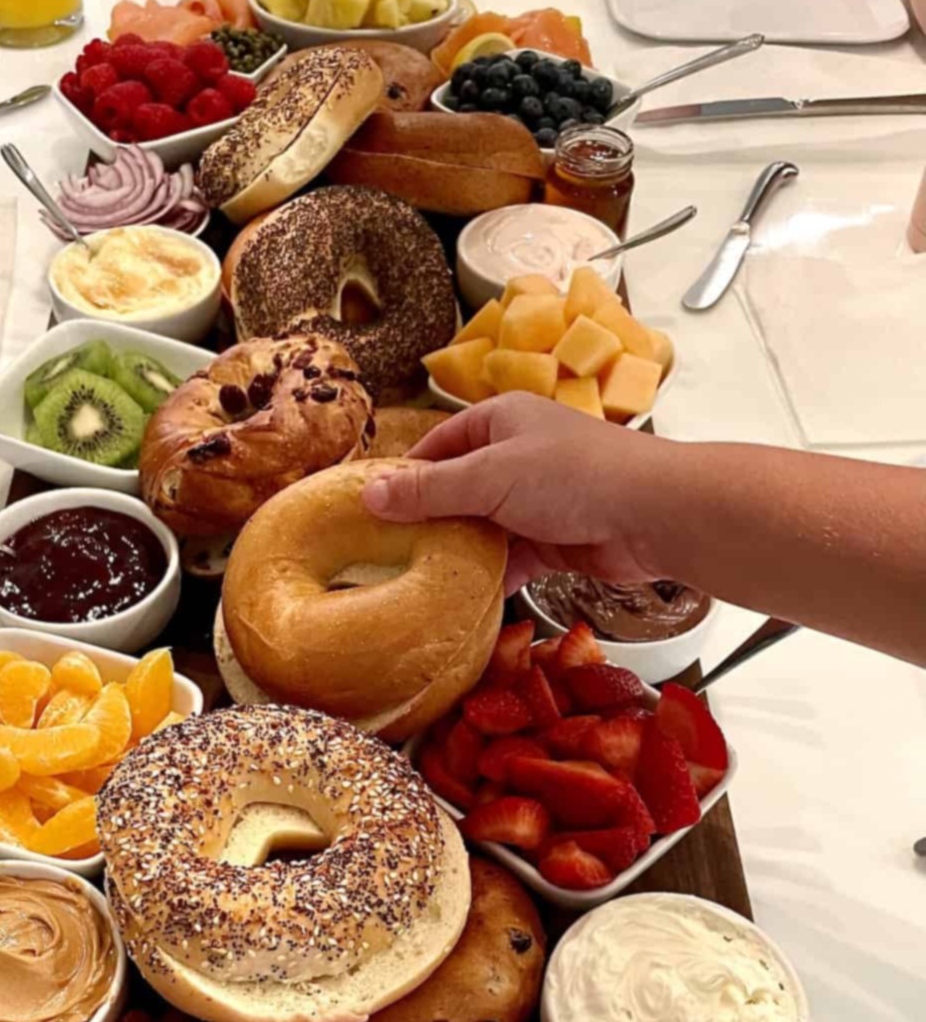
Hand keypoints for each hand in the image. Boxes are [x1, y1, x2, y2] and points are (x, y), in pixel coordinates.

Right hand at [361, 394, 664, 593]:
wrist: (653, 514)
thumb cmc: (574, 476)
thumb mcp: (489, 477)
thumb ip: (429, 491)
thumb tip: (369, 494)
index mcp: (500, 421)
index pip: (437, 446)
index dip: (404, 477)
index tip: (370, 512)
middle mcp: (517, 456)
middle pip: (457, 491)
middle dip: (429, 522)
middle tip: (387, 556)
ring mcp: (537, 500)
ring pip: (483, 529)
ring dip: (459, 554)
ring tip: (417, 582)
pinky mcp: (555, 540)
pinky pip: (511, 560)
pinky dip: (490, 578)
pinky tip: (462, 600)